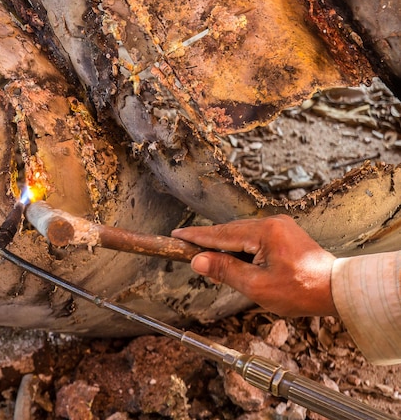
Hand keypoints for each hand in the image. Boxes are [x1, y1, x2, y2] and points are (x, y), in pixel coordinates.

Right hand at [171, 215, 337, 316]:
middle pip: (229, 232)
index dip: (196, 236)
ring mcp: (280, 226)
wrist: (336, 290)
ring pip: (241, 234)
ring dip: (225, 246)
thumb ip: (224, 270)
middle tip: (187, 252)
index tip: (176, 234)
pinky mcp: (284, 233)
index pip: (220, 233)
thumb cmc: (301, 291)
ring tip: (209, 261)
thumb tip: (198, 261)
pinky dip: (240, 247)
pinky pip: (253, 237)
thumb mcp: (257, 286)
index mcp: (265, 231)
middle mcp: (272, 222)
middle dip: (208, 242)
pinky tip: (233, 259)